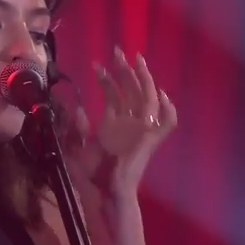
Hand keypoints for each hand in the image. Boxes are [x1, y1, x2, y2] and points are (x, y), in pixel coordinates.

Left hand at [67, 46, 176, 198]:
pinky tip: (161, 95)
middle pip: (130, 90)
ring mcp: (141, 130)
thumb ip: (77, 126)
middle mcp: (128, 124)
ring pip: (146, 98)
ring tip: (133, 61)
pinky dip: (168, 110)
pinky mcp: (151, 140)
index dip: (107, 77)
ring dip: (142, 79)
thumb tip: (79, 106)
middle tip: (116, 51)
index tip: (97, 63)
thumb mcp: (76, 146)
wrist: (105, 193)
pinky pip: (167, 123)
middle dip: (124, 70)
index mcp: (112, 124)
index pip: (114, 94)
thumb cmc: (90, 176)